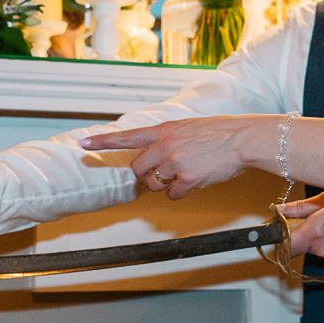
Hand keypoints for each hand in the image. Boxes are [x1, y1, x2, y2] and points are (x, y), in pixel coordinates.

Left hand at [81, 116, 275, 198]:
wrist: (241, 139)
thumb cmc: (219, 133)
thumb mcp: (187, 127)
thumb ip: (168, 139)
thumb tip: (157, 156)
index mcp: (163, 130)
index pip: (125, 136)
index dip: (102, 141)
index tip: (82, 143)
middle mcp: (164, 145)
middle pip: (137, 169)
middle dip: (146, 176)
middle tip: (162, 175)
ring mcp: (174, 162)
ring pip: (155, 184)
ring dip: (166, 185)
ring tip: (186, 173)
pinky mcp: (186, 178)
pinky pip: (173, 195)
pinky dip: (181, 193)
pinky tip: (195, 181)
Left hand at [280, 191, 323, 266]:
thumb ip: (297, 208)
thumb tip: (278, 210)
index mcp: (314, 233)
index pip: (285, 247)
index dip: (280, 241)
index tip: (279, 236)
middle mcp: (323, 250)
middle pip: (305, 248)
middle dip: (309, 236)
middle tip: (322, 220)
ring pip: (322, 251)